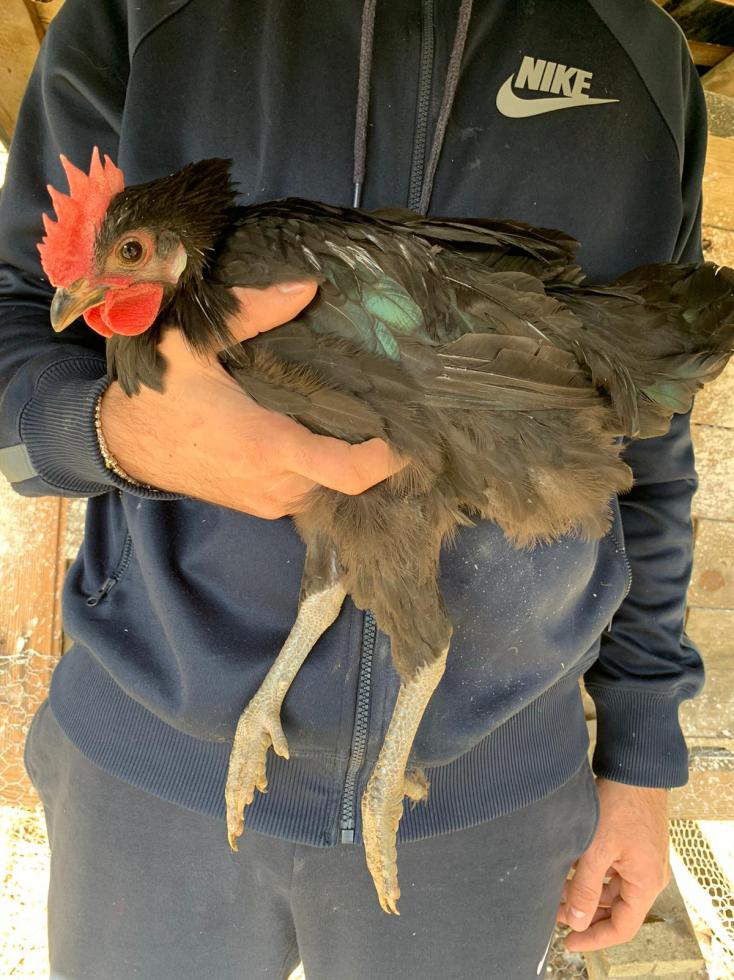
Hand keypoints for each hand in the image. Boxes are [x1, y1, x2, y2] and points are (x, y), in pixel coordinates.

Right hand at [99, 281, 400, 516]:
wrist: (124, 445)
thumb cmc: (159, 396)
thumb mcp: (194, 343)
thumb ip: (251, 313)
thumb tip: (307, 286)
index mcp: (270, 447)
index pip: (350, 472)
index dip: (387, 457)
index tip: (405, 431)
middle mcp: (279, 485)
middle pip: (347, 475)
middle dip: (366, 444)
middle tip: (380, 404)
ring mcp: (271, 500)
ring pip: (328, 483)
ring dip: (340, 454)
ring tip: (350, 414)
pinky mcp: (263, 506)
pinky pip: (308, 489)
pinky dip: (319, 466)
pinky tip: (316, 432)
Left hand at [557, 778, 669, 950]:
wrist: (634, 768)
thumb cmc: (620, 804)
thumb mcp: (597, 848)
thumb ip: (585, 886)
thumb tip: (575, 920)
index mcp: (646, 883)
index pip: (622, 927)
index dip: (594, 938)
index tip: (568, 941)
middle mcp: (648, 876)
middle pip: (617, 910)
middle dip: (586, 914)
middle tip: (555, 914)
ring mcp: (642, 861)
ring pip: (612, 890)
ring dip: (587, 893)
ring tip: (557, 891)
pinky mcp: (634, 846)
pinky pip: (613, 871)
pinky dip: (593, 874)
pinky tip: (569, 868)